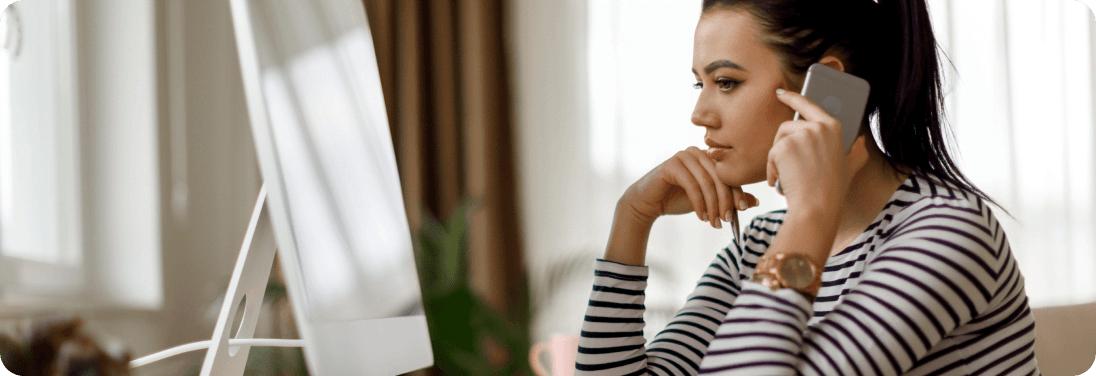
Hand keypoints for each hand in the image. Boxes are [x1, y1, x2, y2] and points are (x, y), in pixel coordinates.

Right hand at [621, 146, 756, 228]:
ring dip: (713, 205)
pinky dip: (699, 204)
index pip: (729, 173)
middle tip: (726, 220)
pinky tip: (701, 217)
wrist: (649, 203)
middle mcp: (697, 152)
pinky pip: (692, 185)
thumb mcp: (708, 200)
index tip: (743, 210)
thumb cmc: (678, 199)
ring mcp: (683, 156)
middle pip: (720, 177)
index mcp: (708, 156)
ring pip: (707, 182)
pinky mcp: (672, 165)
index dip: (738, 191)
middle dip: (725, 201)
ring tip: (714, 222)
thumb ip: (728, 198)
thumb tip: (755, 202)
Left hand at [766, 88, 869, 216]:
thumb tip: (861, 140)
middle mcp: (818, 126)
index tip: (781, 94)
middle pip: (788, 126)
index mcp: (833, 127)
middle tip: (788, 167)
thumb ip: (857, 151)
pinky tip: (780, 181)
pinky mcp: (784, 146)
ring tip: (787, 177)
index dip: (793, 97)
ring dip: (777, 160)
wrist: (817, 207)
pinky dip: (772, 169)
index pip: (809, 105)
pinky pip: (771, 154)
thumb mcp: (851, 166)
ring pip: (778, 141)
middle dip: (783, 146)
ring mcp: (801, 135)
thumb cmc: (832, 190)